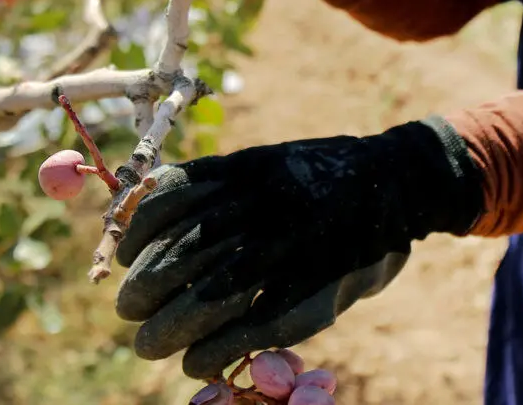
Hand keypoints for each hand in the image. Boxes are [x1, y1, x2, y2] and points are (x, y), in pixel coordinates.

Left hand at [113, 116, 483, 379]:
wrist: (397, 182)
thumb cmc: (317, 176)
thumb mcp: (262, 162)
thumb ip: (211, 185)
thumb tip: (138, 211)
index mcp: (246, 167)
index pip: (170, 202)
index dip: (135, 234)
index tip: (124, 256)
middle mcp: (264, 204)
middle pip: (182, 255)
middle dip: (144, 290)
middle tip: (128, 310)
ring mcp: (291, 246)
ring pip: (209, 296)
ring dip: (168, 329)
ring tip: (149, 344)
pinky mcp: (315, 287)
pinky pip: (251, 327)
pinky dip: (215, 350)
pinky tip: (196, 361)